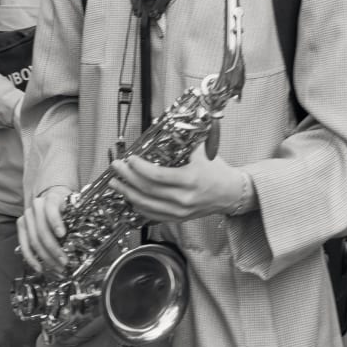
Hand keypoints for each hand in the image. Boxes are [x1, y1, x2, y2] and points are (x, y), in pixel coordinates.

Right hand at [17, 185, 72, 273]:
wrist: (52, 198)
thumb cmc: (65, 206)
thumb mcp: (73, 207)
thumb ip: (76, 219)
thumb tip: (85, 236)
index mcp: (51, 198)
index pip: (51, 208)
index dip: (55, 222)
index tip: (62, 234)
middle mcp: (36, 206)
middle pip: (42, 231)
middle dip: (54, 249)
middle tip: (64, 262)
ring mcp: (27, 216)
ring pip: (34, 241)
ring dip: (46, 258)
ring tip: (57, 268)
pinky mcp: (22, 226)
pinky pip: (24, 245)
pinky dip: (31, 258)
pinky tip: (39, 268)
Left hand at [109, 148, 245, 222]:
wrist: (231, 194)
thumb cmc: (217, 171)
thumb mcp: (203, 152)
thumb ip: (185, 141)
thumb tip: (166, 128)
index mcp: (190, 180)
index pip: (157, 176)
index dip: (139, 168)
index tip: (129, 159)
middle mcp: (183, 198)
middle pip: (147, 190)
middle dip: (127, 178)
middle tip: (116, 168)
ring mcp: (180, 211)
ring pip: (146, 205)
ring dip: (127, 193)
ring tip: (115, 183)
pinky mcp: (178, 218)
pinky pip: (152, 215)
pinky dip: (138, 206)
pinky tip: (129, 197)